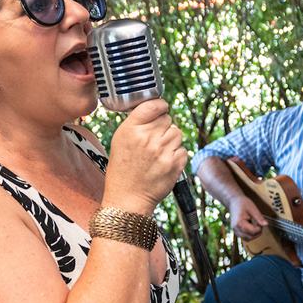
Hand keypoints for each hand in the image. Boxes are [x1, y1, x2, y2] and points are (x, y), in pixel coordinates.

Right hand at [103, 99, 186, 214]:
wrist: (128, 197)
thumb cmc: (123, 169)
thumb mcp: (120, 140)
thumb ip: (137, 122)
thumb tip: (155, 109)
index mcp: (131, 129)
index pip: (154, 105)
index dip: (160, 107)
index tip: (160, 110)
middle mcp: (147, 138)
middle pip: (167, 119)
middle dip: (163, 127)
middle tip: (154, 140)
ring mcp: (162, 151)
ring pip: (177, 133)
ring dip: (171, 141)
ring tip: (159, 152)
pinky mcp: (174, 163)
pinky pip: (183, 149)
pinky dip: (177, 155)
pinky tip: (164, 162)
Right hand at [228, 196, 267, 240]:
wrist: (233, 202)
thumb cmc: (241, 203)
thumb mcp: (252, 208)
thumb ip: (259, 217)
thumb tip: (266, 224)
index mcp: (239, 223)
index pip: (252, 232)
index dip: (259, 228)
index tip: (260, 222)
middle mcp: (236, 229)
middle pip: (250, 237)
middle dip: (257, 232)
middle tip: (259, 224)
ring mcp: (236, 231)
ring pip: (248, 239)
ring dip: (254, 234)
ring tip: (256, 226)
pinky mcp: (237, 231)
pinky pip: (245, 237)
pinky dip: (250, 234)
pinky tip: (252, 227)